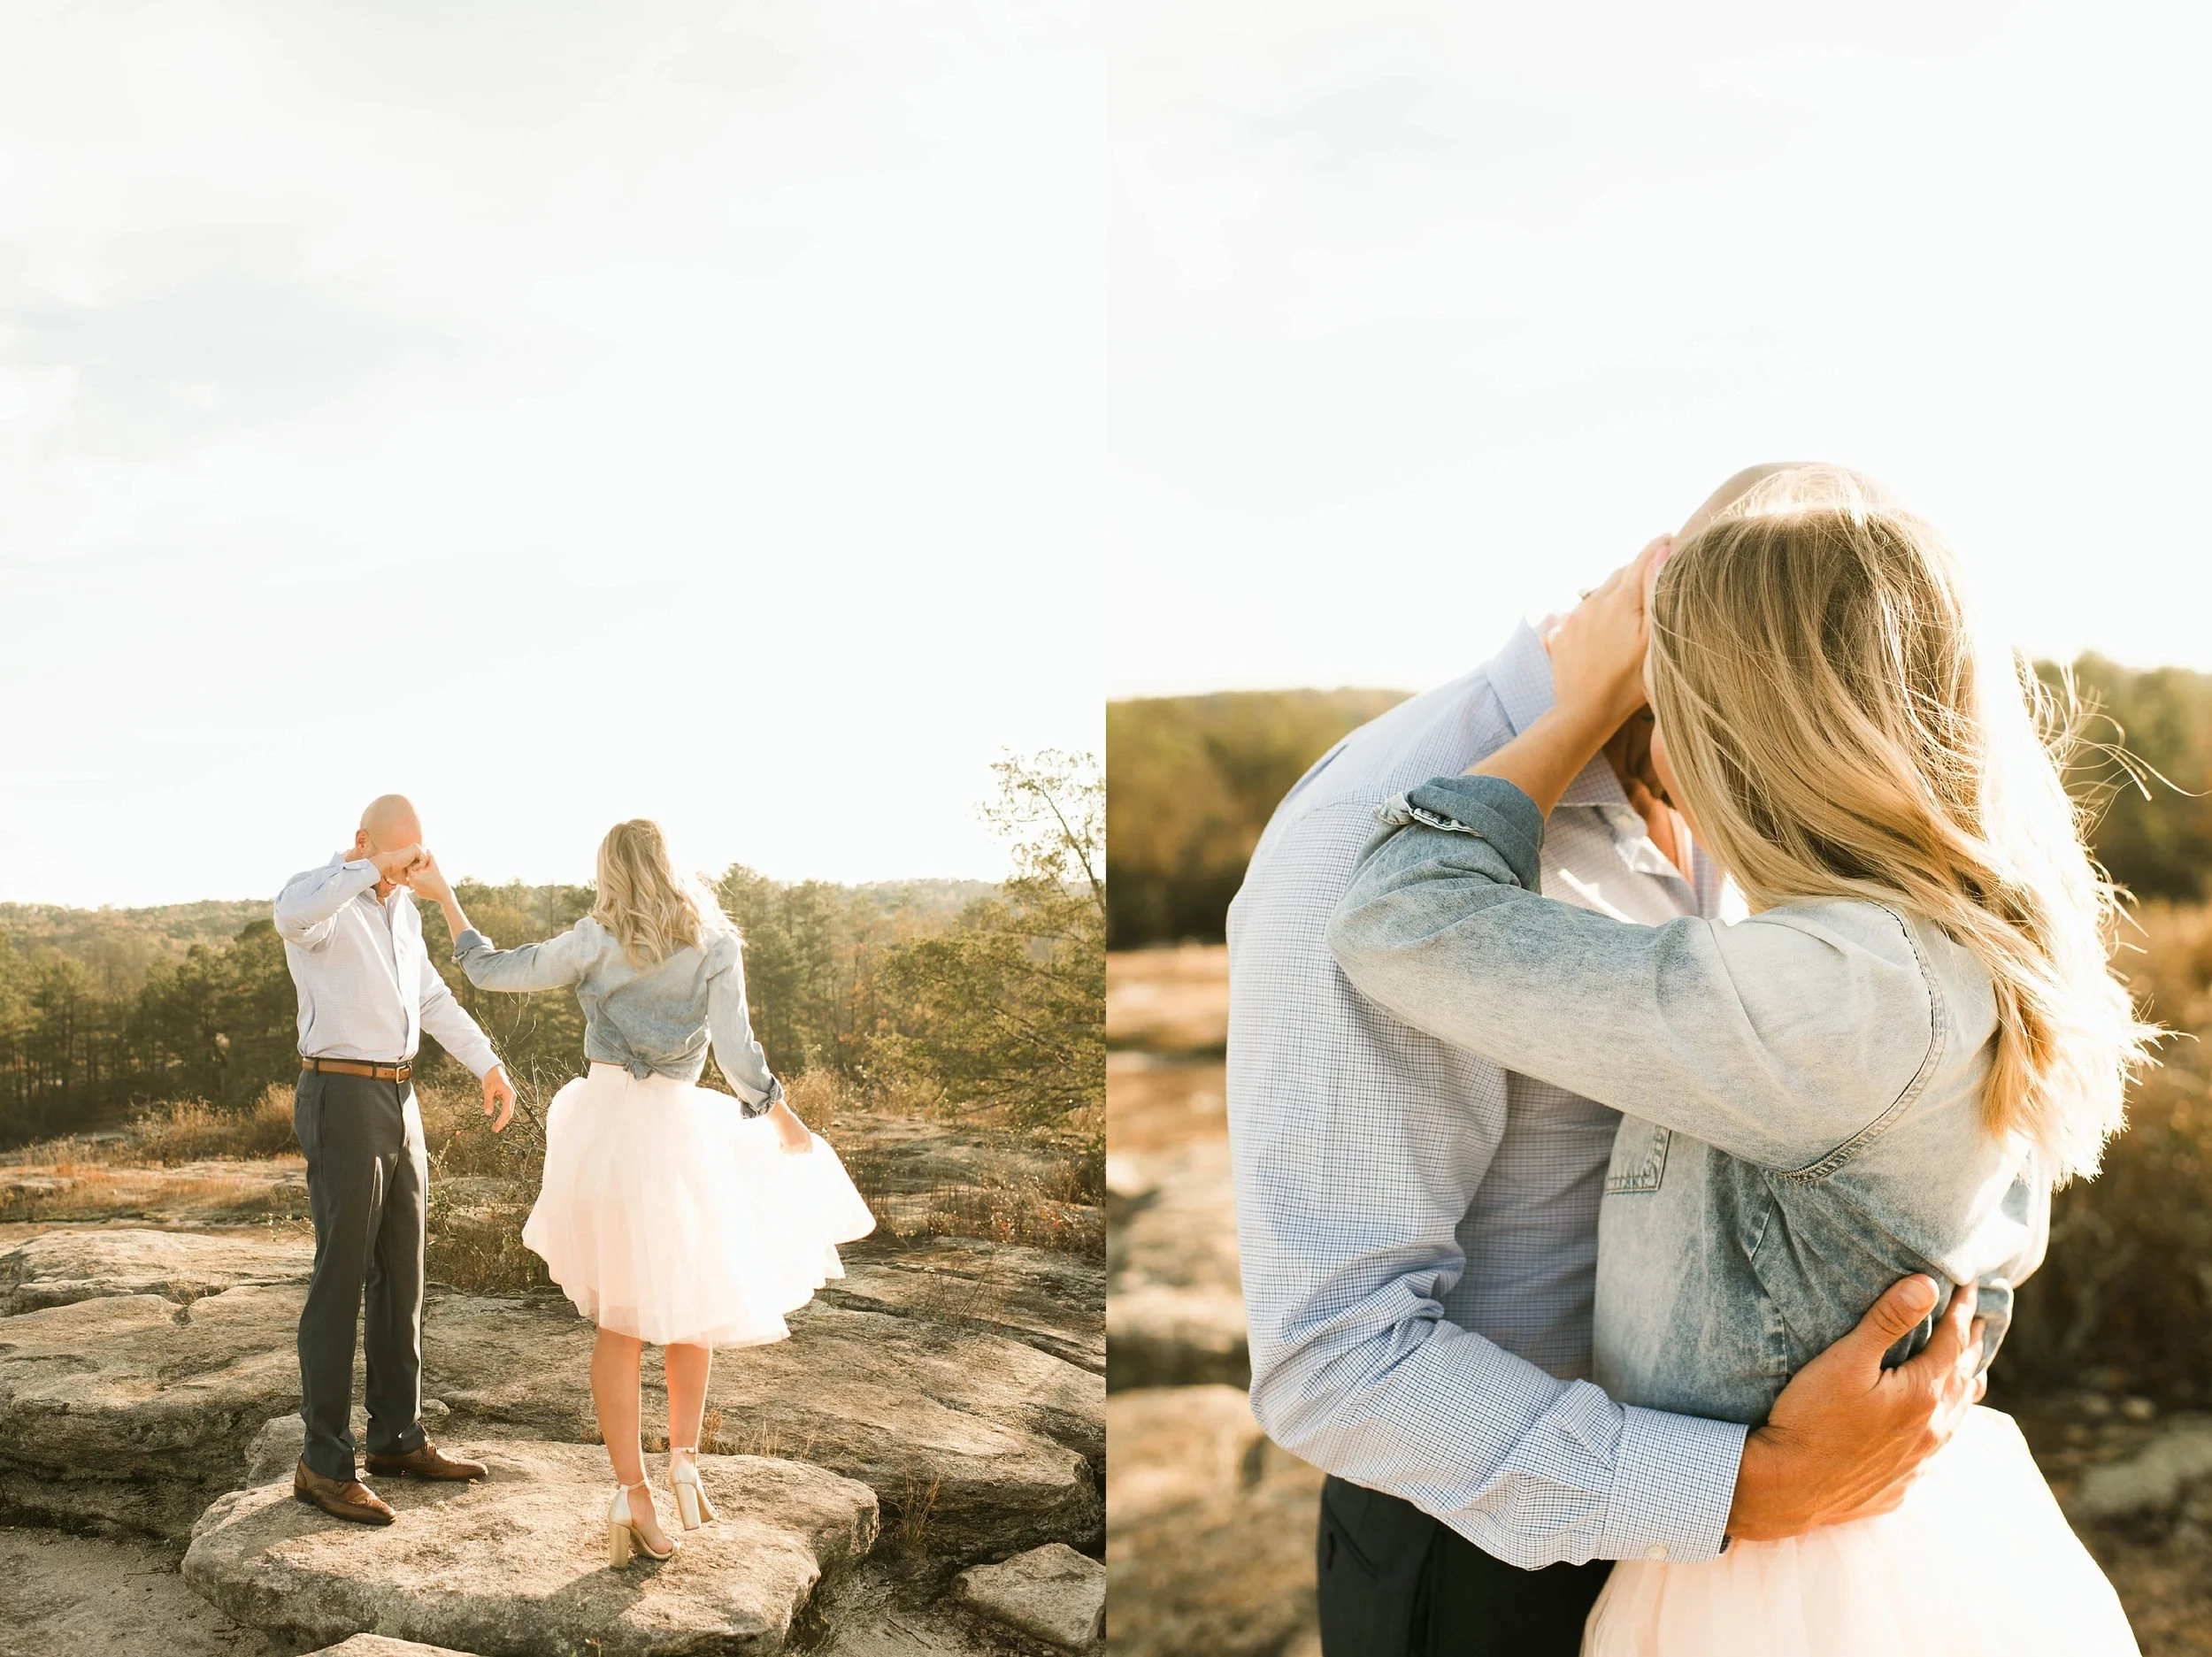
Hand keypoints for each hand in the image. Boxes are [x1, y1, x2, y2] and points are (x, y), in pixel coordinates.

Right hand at [370, 842, 426, 886]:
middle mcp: (416, 850)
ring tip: (414, 872)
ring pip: (427, 860)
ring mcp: (416, 848)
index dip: (425, 871)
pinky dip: (420, 865)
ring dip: (422, 868)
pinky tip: (413, 869)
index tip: (421, 877)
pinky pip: (424, 858)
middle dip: (426, 870)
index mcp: (415, 856)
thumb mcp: (407, 876)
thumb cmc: (395, 872)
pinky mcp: (416, 848)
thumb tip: (413, 887)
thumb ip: (413, 878)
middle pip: (429, 861)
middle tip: (419, 875)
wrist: (388, 866)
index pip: (426, 862)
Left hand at [409, 851, 453, 903]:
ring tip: (424, 875)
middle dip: (415, 870)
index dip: (415, 864)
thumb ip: (430, 858)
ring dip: (416, 877)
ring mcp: (414, 890)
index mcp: (415, 877)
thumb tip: (427, 849)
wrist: (444, 894)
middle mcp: (412, 884)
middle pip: (410, 874)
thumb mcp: (435, 867)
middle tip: (422, 868)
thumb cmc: (440, 880)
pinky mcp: (417, 894)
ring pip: (412, 880)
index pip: (410, 867)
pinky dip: (419, 884)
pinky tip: (427, 883)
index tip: (420, 863)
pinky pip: (416, 886)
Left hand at [482, 1064, 514, 1132]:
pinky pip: (507, 1109)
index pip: (506, 1111)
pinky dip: (503, 1116)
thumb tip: (488, 1114)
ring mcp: (511, 1098)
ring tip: (496, 1128)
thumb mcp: (488, 1090)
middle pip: (509, 1113)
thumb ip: (488, 1102)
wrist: (494, 1070)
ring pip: (509, 1112)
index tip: (495, 1127)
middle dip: (502, 1122)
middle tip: (494, 1130)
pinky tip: (498, 1121)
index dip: (501, 1120)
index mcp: (509, 1095)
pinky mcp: (508, 1098)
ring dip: (503, 1120)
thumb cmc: (491, 1078)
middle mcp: (512, 1097)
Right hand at [767, 1100, 811, 1153]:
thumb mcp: (800, 1130)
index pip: (810, 1150)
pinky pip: (784, 1151)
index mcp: (809, 1137)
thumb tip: (801, 1148)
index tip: (797, 1148)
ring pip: (791, 1152)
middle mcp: (805, 1142)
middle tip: (788, 1140)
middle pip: (800, 1153)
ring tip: (785, 1137)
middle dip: (794, 1149)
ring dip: (787, 1147)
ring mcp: (798, 1145)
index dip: (803, 1150)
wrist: (783, 1117)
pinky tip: (781, 1138)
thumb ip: (802, 1138)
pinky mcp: (790, 1146)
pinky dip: (781, 1146)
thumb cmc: (789, 1121)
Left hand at [1541, 536, 1670, 736]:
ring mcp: (1575, 617)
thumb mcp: (1653, 639)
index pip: (1642, 559)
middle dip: (1638, 572)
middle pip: (1620, 575)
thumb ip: (1656, 592)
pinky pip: (1584, 612)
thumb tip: (1661, 551)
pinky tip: (1607, 629)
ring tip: (1632, 609)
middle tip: (1656, 576)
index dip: (1658, 547)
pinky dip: (1598, 613)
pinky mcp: (1562, 633)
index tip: (1670, 538)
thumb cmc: (1629, 682)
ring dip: (1616, 594)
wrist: (1583, 713)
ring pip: (1601, 593)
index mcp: (1621, 600)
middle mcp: (1594, 601)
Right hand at [1725, 1276, 1985, 1541]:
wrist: (1788, 1488)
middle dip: (1971, 1346)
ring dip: (1965, 1390)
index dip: (1962, 1311)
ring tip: (1974, 1374)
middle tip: (1980, 1322)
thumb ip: (1887, 1321)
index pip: (1953, 1343)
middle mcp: (1930, 1430)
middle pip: (1962, 1379)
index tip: (1970, 1285)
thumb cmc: (1811, 1419)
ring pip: (1955, 1419)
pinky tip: (1934, 1431)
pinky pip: (1933, 1452)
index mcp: (1922, 1395)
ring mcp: (1916, 1461)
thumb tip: (1927, 1285)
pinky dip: (1942, 1430)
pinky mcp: (1898, 1484)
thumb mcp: (1845, 1360)